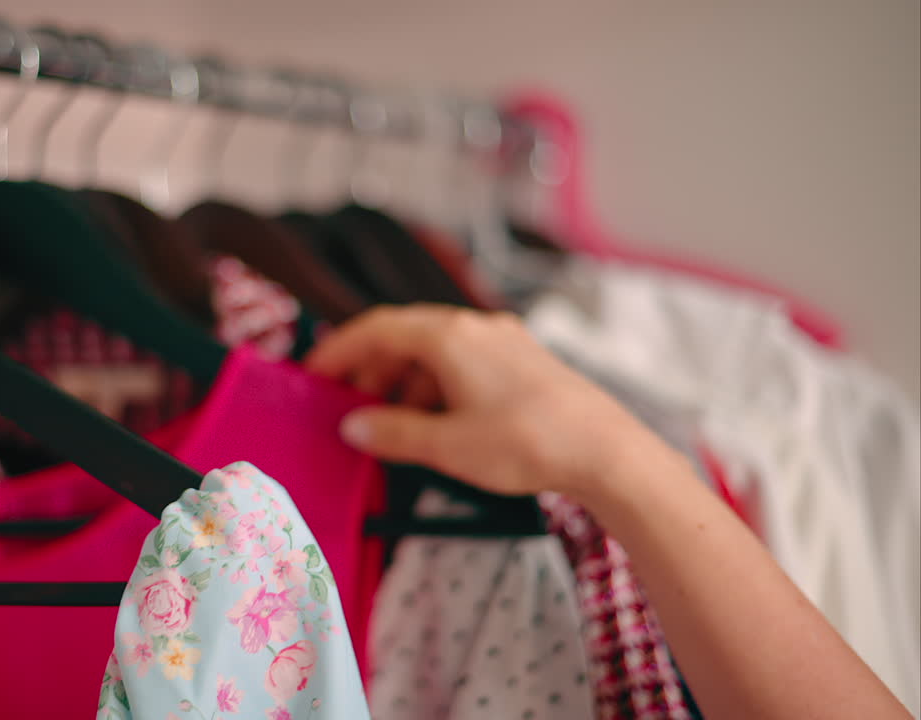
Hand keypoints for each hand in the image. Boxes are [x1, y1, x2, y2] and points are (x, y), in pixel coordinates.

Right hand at [305, 304, 671, 498]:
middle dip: (371, 371)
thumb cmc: (527, 443)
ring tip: (393, 425)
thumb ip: (392, 433)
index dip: (338, 350)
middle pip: (404, 336)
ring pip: (435, 351)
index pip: (375, 328)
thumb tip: (353, 426)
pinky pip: (463, 363)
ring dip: (404, 383)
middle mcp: (475, 327)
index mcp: (448, 336)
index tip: (312, 375)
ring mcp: (503, 342)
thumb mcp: (446, 446)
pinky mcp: (523, 362)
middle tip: (350, 409)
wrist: (607, 452)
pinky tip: (437, 423)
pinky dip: (436, 387)